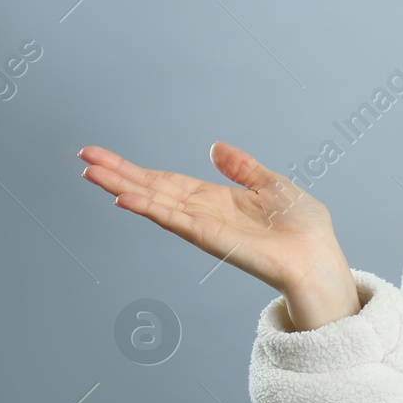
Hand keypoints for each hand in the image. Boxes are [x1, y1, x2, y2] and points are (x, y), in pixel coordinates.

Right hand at [78, 141, 347, 297]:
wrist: (318, 256)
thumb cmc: (302, 227)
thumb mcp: (270, 184)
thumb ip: (241, 167)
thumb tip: (215, 147)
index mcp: (215, 200)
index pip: (165, 181)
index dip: (135, 169)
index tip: (102, 156)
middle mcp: (203, 213)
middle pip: (152, 189)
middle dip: (118, 174)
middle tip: (84, 158)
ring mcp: (205, 226)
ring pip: (155, 203)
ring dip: (123, 188)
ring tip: (91, 174)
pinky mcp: (213, 238)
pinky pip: (176, 221)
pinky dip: (150, 209)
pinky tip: (125, 199)